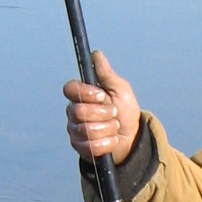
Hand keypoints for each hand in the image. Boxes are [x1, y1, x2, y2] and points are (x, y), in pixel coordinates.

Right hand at [63, 50, 141, 164]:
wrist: (132, 137)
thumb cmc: (125, 110)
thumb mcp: (120, 89)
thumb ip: (107, 74)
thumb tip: (96, 54)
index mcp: (81, 94)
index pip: (70, 89)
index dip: (86, 93)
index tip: (103, 96)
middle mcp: (74, 111)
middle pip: (79, 111)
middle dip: (103, 113)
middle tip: (114, 113)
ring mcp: (75, 130)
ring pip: (87, 130)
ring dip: (108, 129)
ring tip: (114, 127)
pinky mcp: (80, 147)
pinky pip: (91, 146)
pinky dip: (108, 143)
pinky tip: (112, 139)